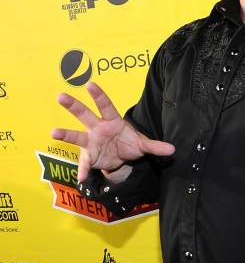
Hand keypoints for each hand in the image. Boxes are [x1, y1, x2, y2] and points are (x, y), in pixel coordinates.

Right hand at [52, 81, 174, 180]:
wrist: (122, 160)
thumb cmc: (129, 144)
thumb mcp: (143, 145)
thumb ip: (155, 146)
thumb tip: (173, 150)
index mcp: (112, 121)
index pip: (105, 105)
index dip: (98, 95)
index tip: (90, 84)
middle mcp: (98, 128)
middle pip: (84, 114)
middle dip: (73, 105)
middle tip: (61, 96)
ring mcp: (91, 142)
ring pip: (76, 136)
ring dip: (65, 134)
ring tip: (54, 132)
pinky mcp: (88, 157)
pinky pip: (84, 164)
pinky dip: (83, 170)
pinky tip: (82, 177)